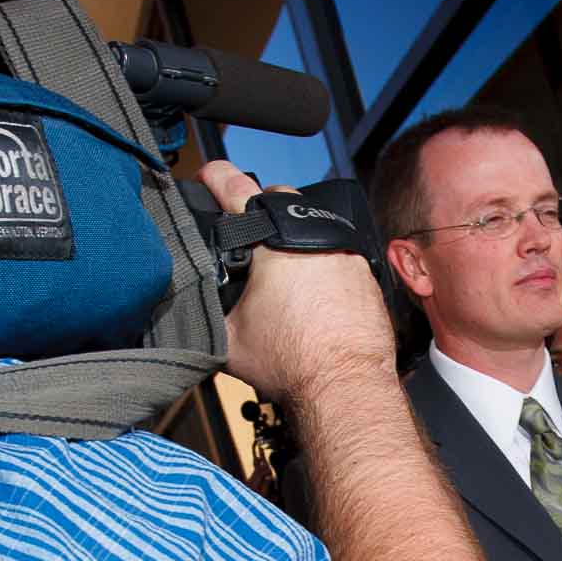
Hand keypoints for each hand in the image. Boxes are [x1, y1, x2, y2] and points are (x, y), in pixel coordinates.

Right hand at [194, 161, 394, 402]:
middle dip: (261, 212)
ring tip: (281, 274)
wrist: (344, 385)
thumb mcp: (228, 337)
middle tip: (247, 237)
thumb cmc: (293, 362)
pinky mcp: (366, 274)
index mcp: (274, 242)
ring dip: (295, 243)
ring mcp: (346, 253)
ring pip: (314, 228)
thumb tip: (196, 304)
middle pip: (280, 201)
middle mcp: (315, 238)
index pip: (235, 189)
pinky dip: (323, 267)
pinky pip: (339, 256)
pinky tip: (311, 295)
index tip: (207, 175)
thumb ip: (209, 309)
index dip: (215, 177)